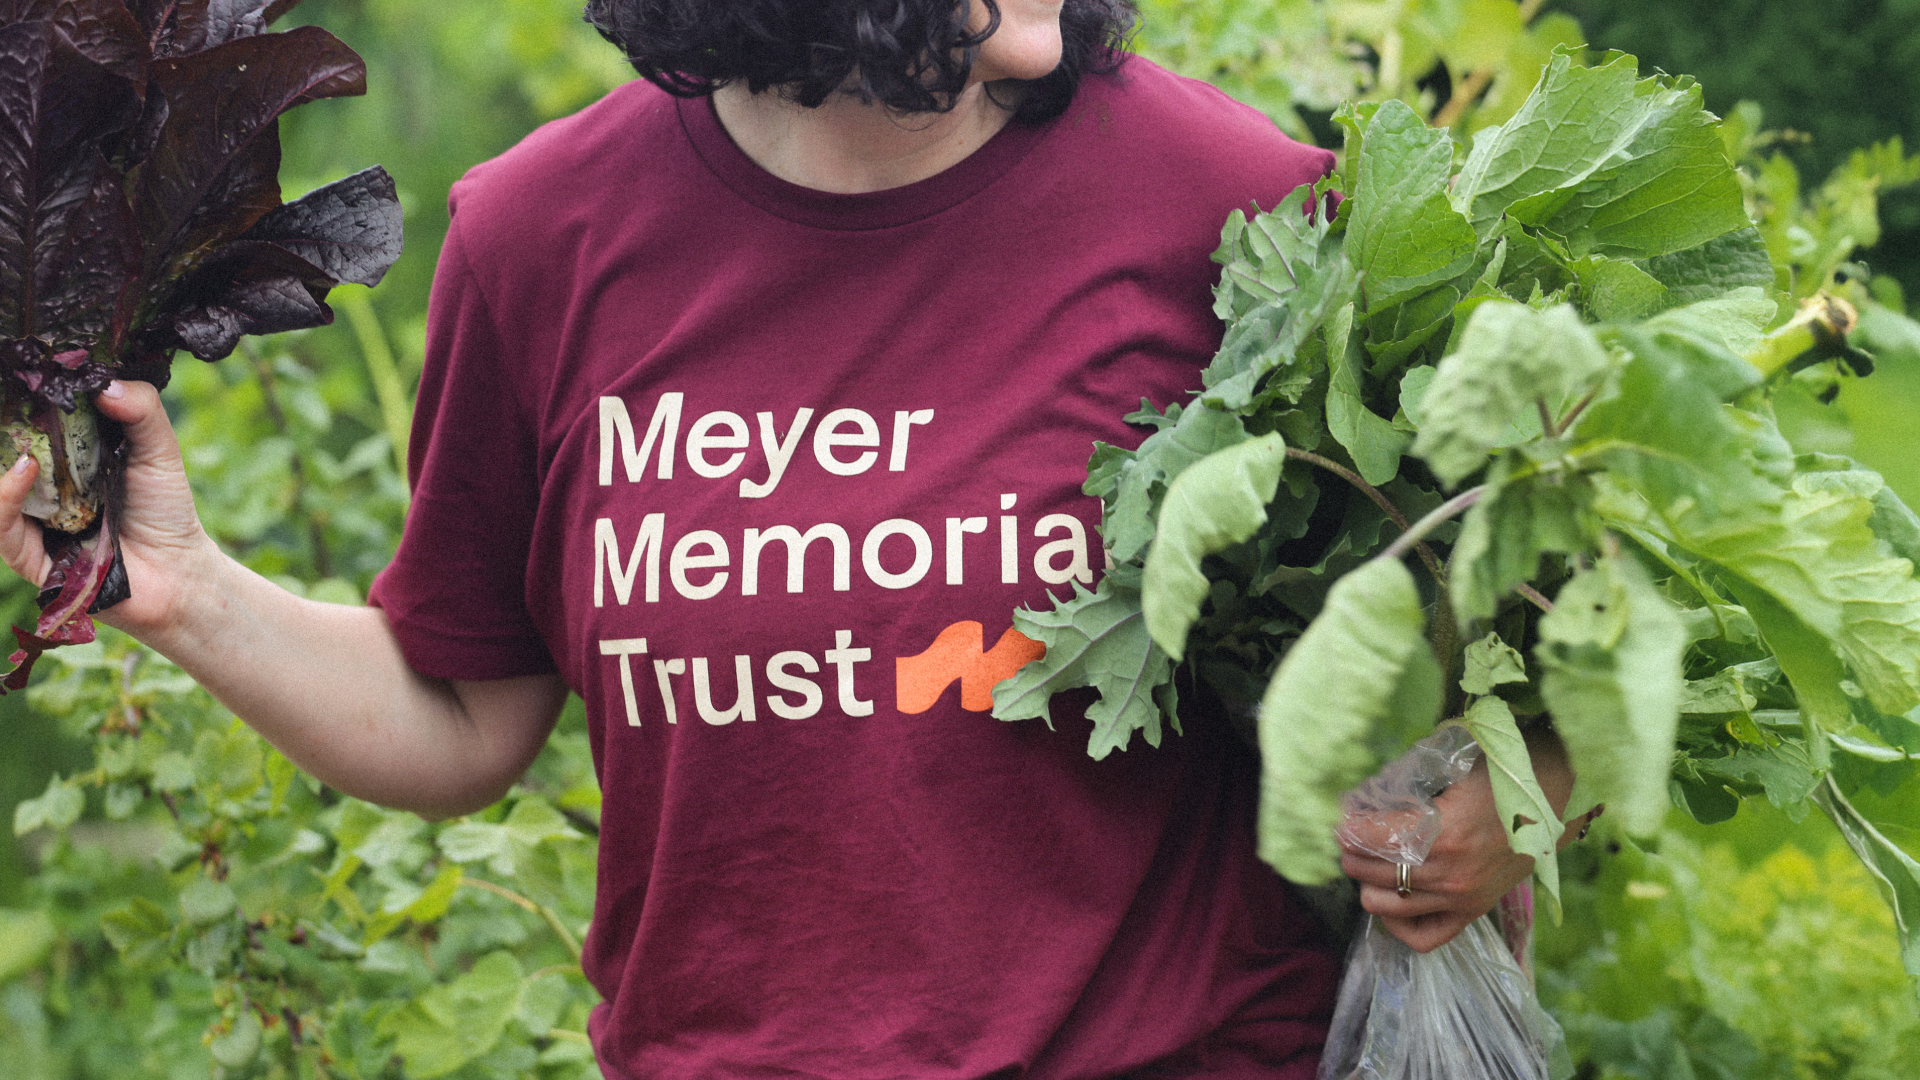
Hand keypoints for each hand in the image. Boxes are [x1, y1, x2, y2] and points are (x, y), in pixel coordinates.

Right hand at [0, 380, 218, 636]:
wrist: (179, 570)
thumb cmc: (165, 508)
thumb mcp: (157, 450)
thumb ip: (141, 410)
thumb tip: (103, 382)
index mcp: (61, 462)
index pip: (25, 429)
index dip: (19, 406)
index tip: (22, 378)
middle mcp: (38, 490)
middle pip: (1, 456)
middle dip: (2, 430)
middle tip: (9, 396)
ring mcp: (29, 522)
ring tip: (19, 440)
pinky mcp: (28, 556)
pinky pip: (2, 527)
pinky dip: (5, 497)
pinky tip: (24, 469)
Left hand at [1339, 734, 1600, 952]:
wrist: (1557, 795)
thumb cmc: (1503, 773)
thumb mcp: (1451, 768)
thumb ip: (1404, 786)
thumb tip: (1359, 801)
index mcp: (1443, 833)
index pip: (1371, 839)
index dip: (1348, 827)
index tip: (1341, 818)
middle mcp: (1450, 873)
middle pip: (1371, 873)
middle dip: (1352, 852)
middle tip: (1350, 837)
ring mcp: (1463, 898)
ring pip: (1385, 906)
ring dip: (1367, 884)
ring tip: (1367, 863)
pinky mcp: (1474, 912)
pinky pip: (1423, 936)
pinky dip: (1399, 923)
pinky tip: (1391, 900)